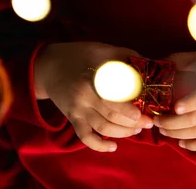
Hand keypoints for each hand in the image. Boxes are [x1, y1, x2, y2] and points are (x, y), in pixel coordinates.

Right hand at [34, 42, 153, 152]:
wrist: (48, 66)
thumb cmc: (78, 55)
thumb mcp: (100, 49)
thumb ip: (124, 55)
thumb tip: (148, 61)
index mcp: (93, 78)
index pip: (113, 97)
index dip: (128, 109)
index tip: (143, 113)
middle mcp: (84, 97)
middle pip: (111, 115)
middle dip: (132, 122)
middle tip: (148, 122)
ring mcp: (77, 110)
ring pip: (102, 128)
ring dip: (122, 132)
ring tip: (136, 130)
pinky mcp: (72, 118)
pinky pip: (85, 137)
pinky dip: (99, 145)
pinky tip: (113, 147)